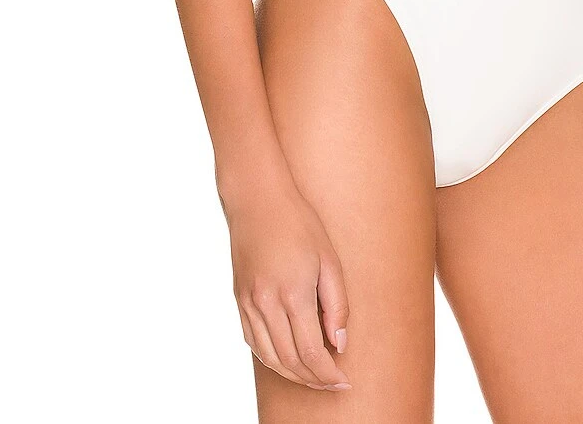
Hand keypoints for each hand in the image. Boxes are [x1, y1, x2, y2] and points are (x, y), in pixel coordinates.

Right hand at [220, 178, 352, 391]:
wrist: (258, 199)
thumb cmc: (299, 223)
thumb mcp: (329, 259)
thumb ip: (337, 305)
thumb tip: (340, 343)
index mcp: (293, 293)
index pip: (311, 352)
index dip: (328, 374)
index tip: (343, 382)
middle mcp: (266, 304)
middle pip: (289, 361)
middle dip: (313, 379)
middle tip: (332, 384)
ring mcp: (249, 303)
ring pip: (269, 357)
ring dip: (292, 374)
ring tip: (313, 377)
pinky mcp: (239, 300)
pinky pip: (253, 342)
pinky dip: (271, 358)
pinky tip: (286, 359)